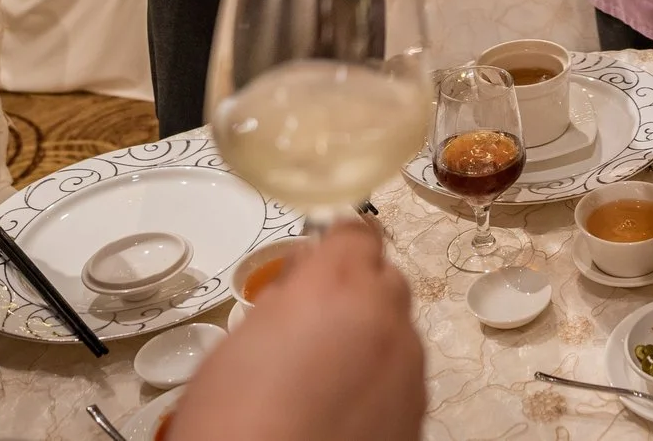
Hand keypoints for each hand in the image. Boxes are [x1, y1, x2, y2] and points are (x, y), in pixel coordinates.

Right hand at [174, 221, 422, 440]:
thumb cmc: (233, 424)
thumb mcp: (237, 344)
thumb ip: (284, 299)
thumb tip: (301, 281)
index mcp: (336, 285)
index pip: (356, 231)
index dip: (336, 244)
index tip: (318, 261)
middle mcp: (384, 317)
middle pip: (384, 278)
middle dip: (355, 291)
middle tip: (312, 323)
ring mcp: (409, 367)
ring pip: (397, 330)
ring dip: (369, 339)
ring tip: (321, 379)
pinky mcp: (418, 412)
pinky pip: (403, 377)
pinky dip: (379, 383)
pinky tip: (340, 412)